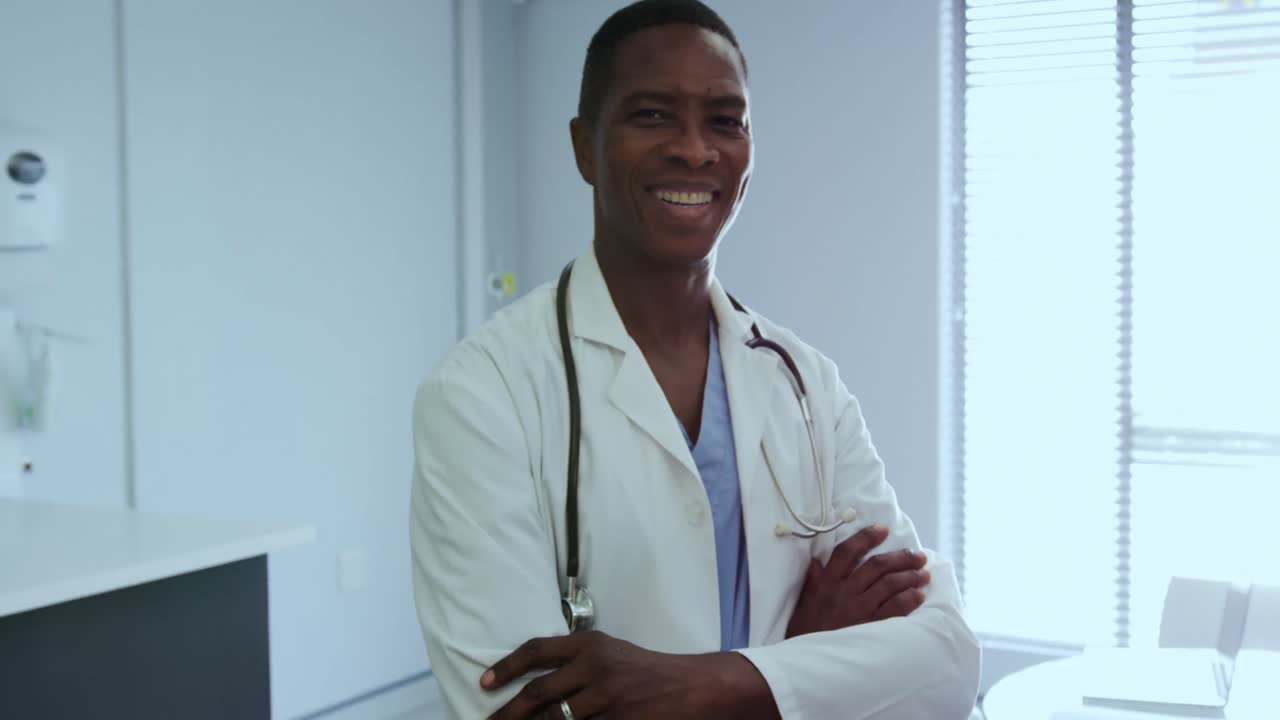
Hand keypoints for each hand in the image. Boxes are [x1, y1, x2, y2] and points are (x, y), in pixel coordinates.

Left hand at [481, 630, 778, 719]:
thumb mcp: (611, 653)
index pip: (538, 651)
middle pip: (538, 693)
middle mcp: (594, 667)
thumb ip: (577, 661)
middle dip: (509, 713)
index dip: (507, 667)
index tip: (485, 683)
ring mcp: (605, 698)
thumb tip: (536, 681)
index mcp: (589, 644)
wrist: (690, 687)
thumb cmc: (647, 671)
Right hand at [786, 524, 930, 637]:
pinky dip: (909, 600)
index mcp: (826, 583)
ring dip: (910, 577)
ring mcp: (858, 610)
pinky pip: (894, 609)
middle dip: (900, 558)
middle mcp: (843, 592)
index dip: (866, 537)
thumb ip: (813, 580)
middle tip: (917, 555)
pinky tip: (919, 596)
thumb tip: (817, 560)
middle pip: (876, 566)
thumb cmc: (804, 632)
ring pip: (889, 585)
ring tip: (923, 574)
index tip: (883, 529)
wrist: (806, 664)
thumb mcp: (804, 602)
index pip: (847, 552)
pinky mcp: (869, 628)